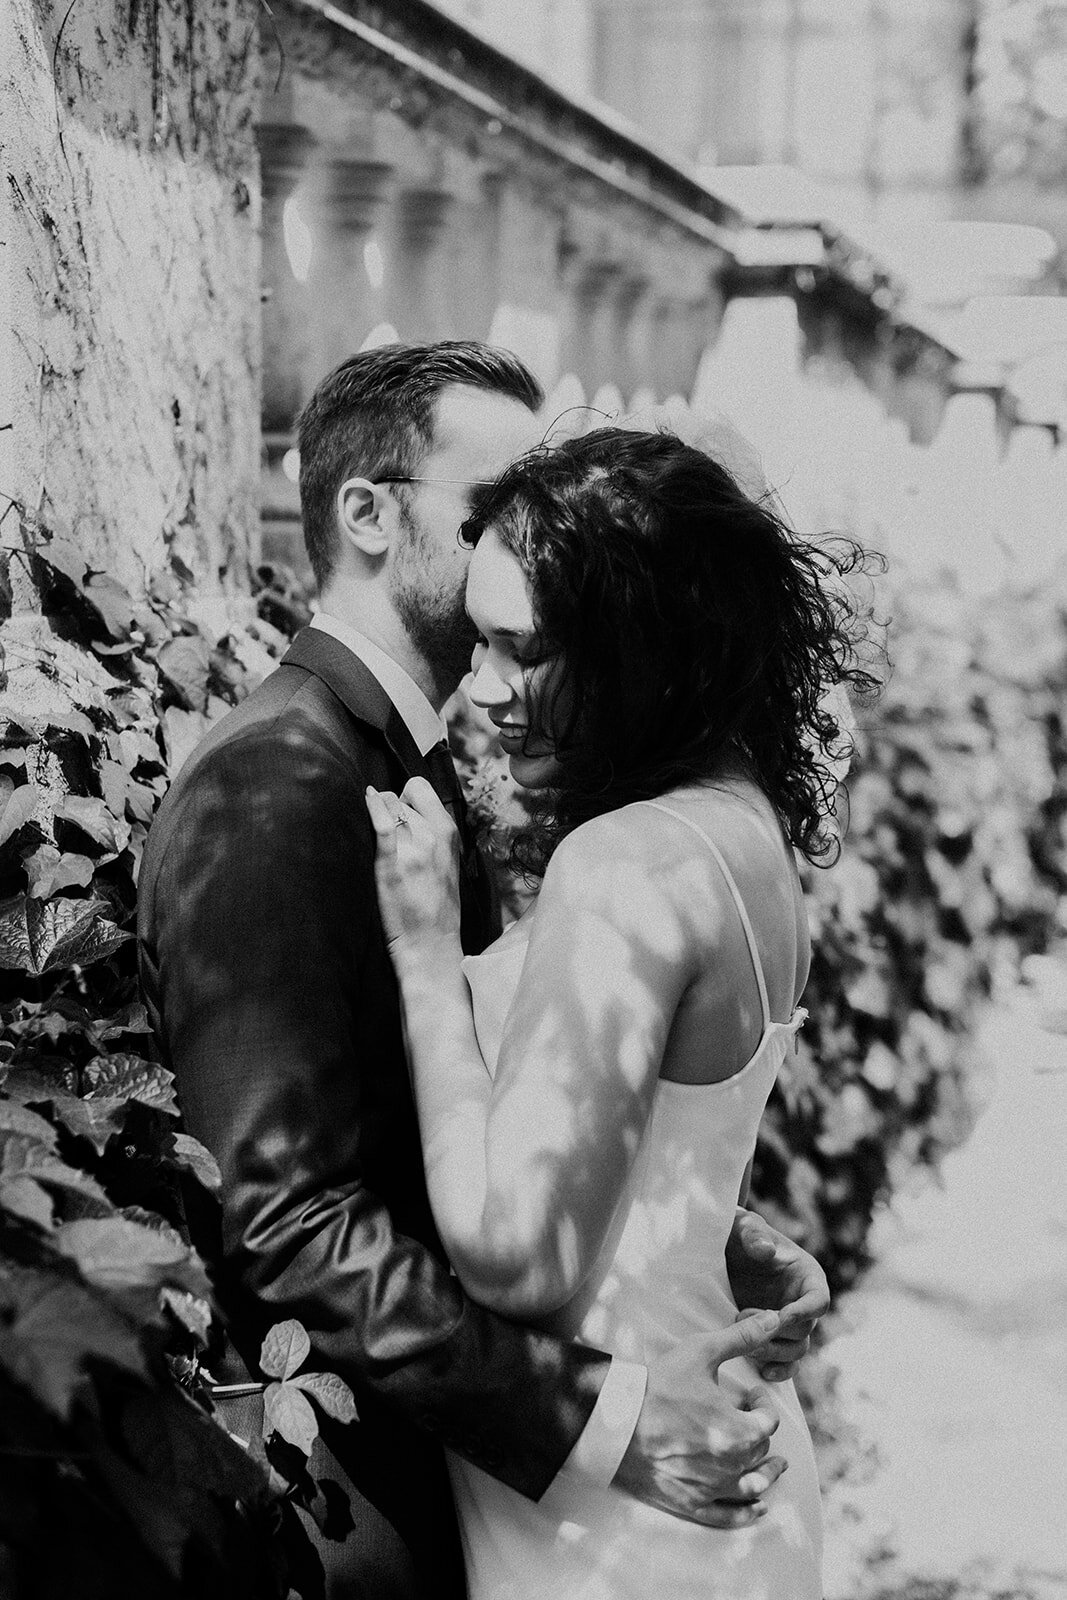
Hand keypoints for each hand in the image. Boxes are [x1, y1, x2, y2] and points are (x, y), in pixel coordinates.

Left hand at [365, 779, 461, 953]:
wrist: (431, 943)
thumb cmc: (435, 906)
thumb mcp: (446, 861)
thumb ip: (432, 834)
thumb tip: (405, 811)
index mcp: (448, 832)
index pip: (419, 787)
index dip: (404, 796)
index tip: (398, 814)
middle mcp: (433, 835)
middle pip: (398, 796)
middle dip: (388, 808)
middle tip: (385, 834)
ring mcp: (414, 848)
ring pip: (386, 806)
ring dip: (376, 817)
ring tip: (376, 842)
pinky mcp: (392, 865)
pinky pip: (381, 824)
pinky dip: (371, 809)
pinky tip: (364, 804)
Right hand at [613, 1311, 786, 1528]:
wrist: (616, 1422)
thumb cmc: (659, 1386)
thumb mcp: (701, 1352)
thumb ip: (742, 1338)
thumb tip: (775, 1320)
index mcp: (740, 1432)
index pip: (768, 1421)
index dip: (763, 1403)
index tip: (752, 1394)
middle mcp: (732, 1466)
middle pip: (761, 1452)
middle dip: (762, 1433)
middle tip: (754, 1420)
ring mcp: (711, 1489)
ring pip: (753, 1486)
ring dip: (767, 1475)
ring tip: (776, 1467)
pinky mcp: (690, 1504)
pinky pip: (727, 1516)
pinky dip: (747, 1514)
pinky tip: (757, 1508)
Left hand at [725, 1208, 829, 1381]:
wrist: (722, 1256)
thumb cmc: (737, 1236)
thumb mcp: (742, 1227)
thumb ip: (754, 1233)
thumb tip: (766, 1251)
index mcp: (807, 1276)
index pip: (819, 1300)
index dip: (804, 1312)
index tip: (781, 1315)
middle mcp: (804, 1302)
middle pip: (804, 1331)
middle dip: (775, 1331)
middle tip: (741, 1318)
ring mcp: (790, 1324)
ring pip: (796, 1351)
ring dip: (771, 1352)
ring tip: (742, 1341)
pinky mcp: (776, 1338)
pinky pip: (788, 1363)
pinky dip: (779, 1371)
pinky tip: (762, 1373)